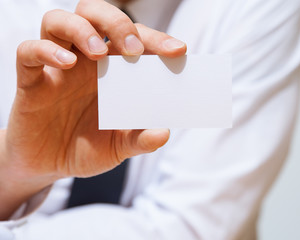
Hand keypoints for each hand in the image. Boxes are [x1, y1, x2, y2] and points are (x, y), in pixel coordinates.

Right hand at [0, 0, 185, 219]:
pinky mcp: (30, 82)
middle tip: (134, 49)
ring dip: (82, 29)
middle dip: (118, 23)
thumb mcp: (118, 147)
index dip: (156, 39)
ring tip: (99, 52)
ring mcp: (56, 68)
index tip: (177, 50)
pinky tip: (66, 64)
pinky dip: (46, 51)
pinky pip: (28, 52)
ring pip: (58, 21)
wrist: (50, 166)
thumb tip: (163, 133)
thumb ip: (139, 140)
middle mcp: (84, 62)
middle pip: (95, 15)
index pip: (133, 40)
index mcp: (111, 71)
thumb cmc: (87, 148)